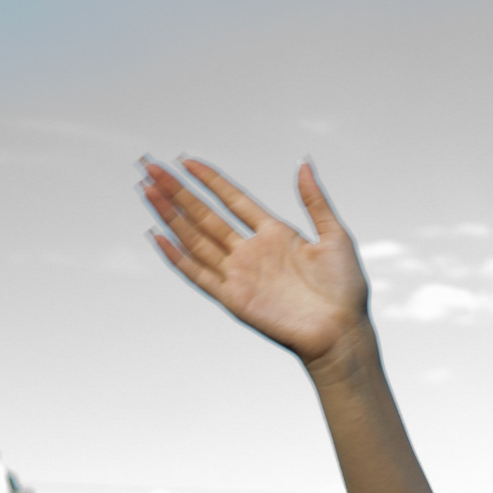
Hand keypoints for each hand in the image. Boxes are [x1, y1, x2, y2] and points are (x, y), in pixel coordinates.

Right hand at [142, 158, 370, 367]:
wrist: (341, 331)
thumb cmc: (345, 289)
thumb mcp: (335, 236)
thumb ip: (315, 201)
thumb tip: (304, 164)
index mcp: (275, 234)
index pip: (233, 200)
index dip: (210, 181)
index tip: (187, 161)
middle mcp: (251, 252)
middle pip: (205, 215)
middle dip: (177, 191)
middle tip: (151, 166)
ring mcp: (239, 274)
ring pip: (195, 238)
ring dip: (170, 214)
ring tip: (148, 189)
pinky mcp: (233, 298)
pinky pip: (198, 274)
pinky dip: (177, 256)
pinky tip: (158, 235)